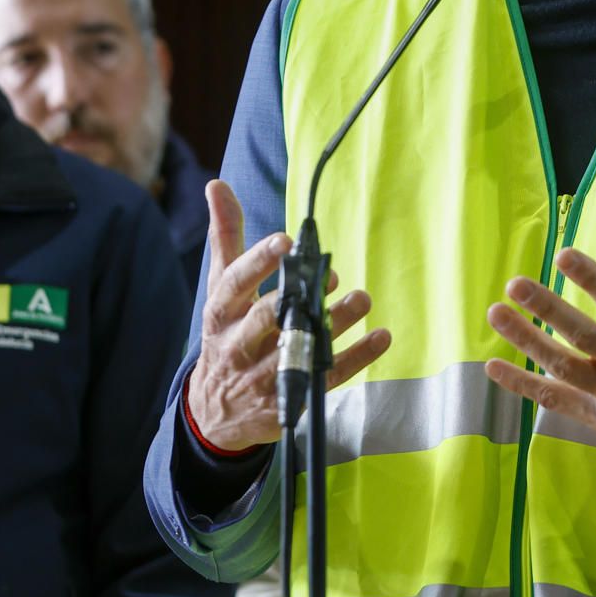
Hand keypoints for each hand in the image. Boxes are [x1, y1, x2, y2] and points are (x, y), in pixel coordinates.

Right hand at [185, 180, 389, 450]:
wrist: (215, 412)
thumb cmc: (226, 334)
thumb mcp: (220, 288)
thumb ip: (226, 238)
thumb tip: (217, 184)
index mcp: (220, 314)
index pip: (234, 285)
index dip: (257, 263)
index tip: (284, 241)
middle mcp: (237, 347)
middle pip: (264, 322)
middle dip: (293, 298)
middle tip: (328, 275)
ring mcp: (262, 377)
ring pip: (298, 351)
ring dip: (331, 327)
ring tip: (361, 300)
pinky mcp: (288, 401)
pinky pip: (325, 379)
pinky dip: (354, 359)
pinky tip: (380, 337)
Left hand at [484, 202, 595, 467]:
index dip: (592, 279)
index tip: (563, 256)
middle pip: (585, 335)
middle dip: (548, 309)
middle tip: (515, 284)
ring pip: (564, 367)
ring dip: (527, 341)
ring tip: (497, 314)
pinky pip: (557, 400)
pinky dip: (524, 385)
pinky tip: (495, 366)